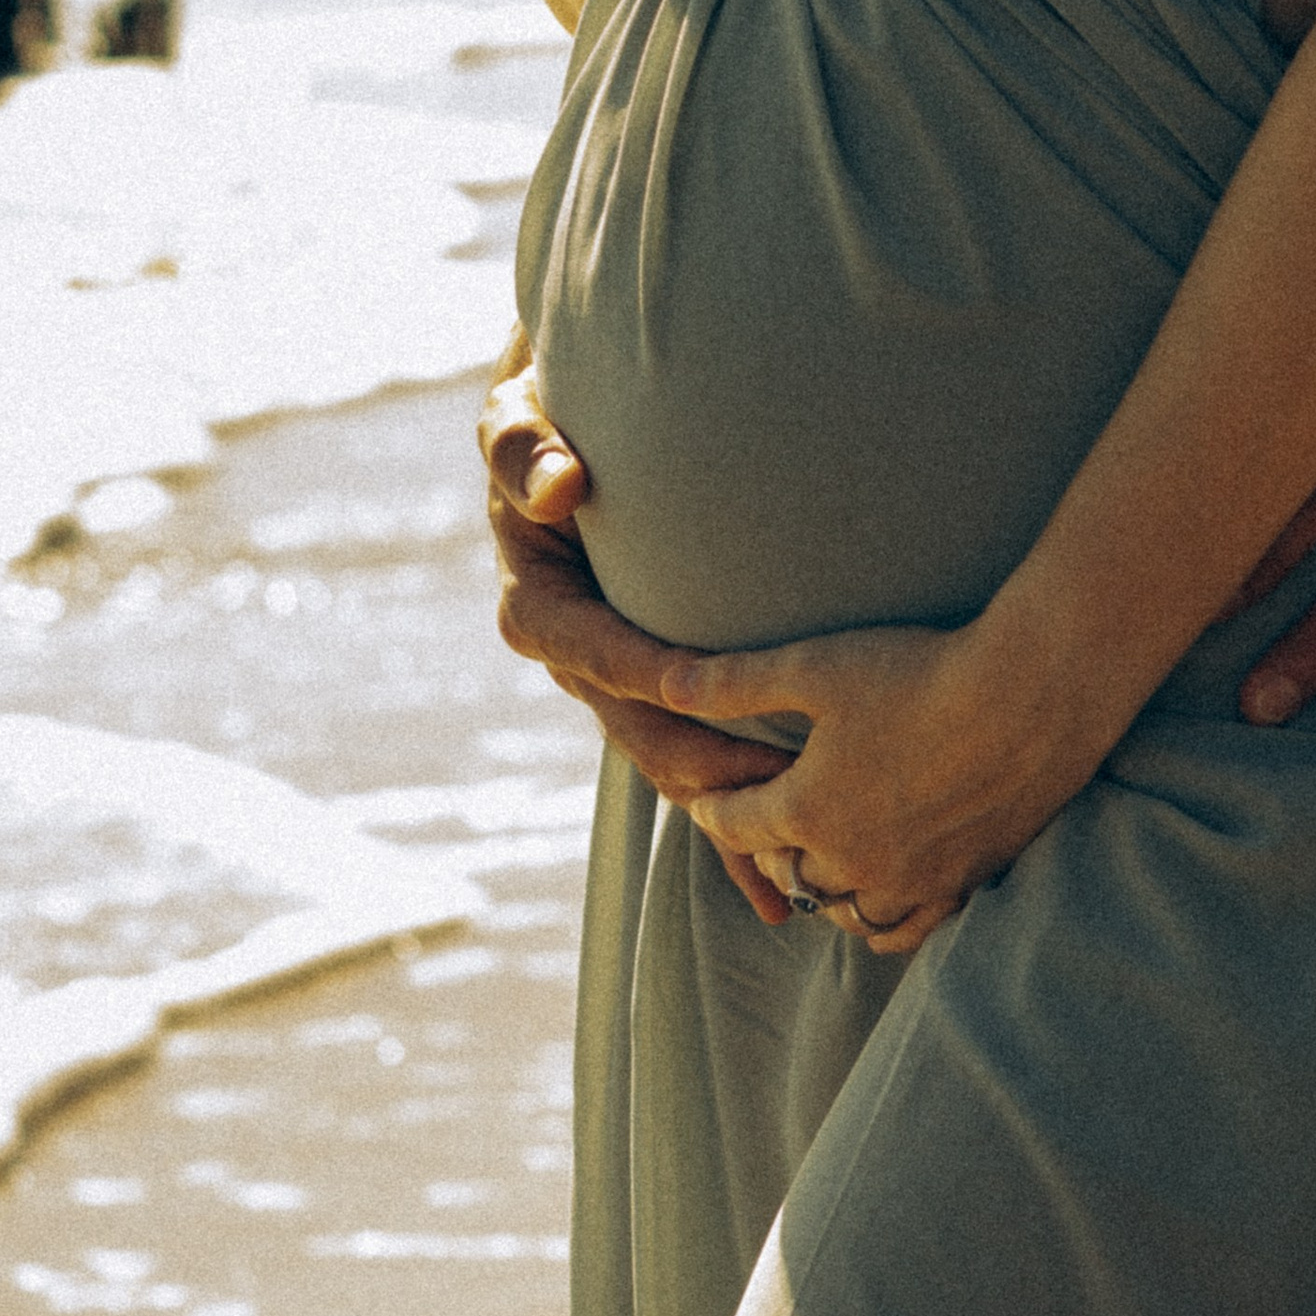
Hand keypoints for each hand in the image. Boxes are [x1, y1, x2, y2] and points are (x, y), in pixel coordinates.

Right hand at [481, 339, 800, 922]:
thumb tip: (555, 484)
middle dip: (706, 771)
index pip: (591, 651)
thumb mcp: (516, 421)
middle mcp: (579, 665)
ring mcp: (620, 691)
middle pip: (642, 733)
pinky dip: (733, 831)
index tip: (701, 686)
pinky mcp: (659, 701)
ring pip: (675, 769)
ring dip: (729, 819)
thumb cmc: (542, 421)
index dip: (643, 672)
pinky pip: (698, 770)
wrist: (564, 442)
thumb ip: (522, 448)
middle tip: (778, 797)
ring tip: (799, 868)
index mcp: (541, 611)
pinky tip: (781, 894)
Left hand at [666, 621, 1097, 956]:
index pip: (735, 824)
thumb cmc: (920, 671)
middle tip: (763, 826)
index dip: (713, 809)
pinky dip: (878, 918)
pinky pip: (902, 930)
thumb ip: (734, 682)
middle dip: (766, 848)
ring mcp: (908, 880)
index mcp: (805, 809)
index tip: (706, 800)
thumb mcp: (815, 667)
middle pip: (785, 871)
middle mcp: (849, 859)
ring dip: (818, 888)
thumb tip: (663, 683)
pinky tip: (878, 895)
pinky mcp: (961, 885)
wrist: (1032, 695)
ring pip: (839, 910)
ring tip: (819, 860)